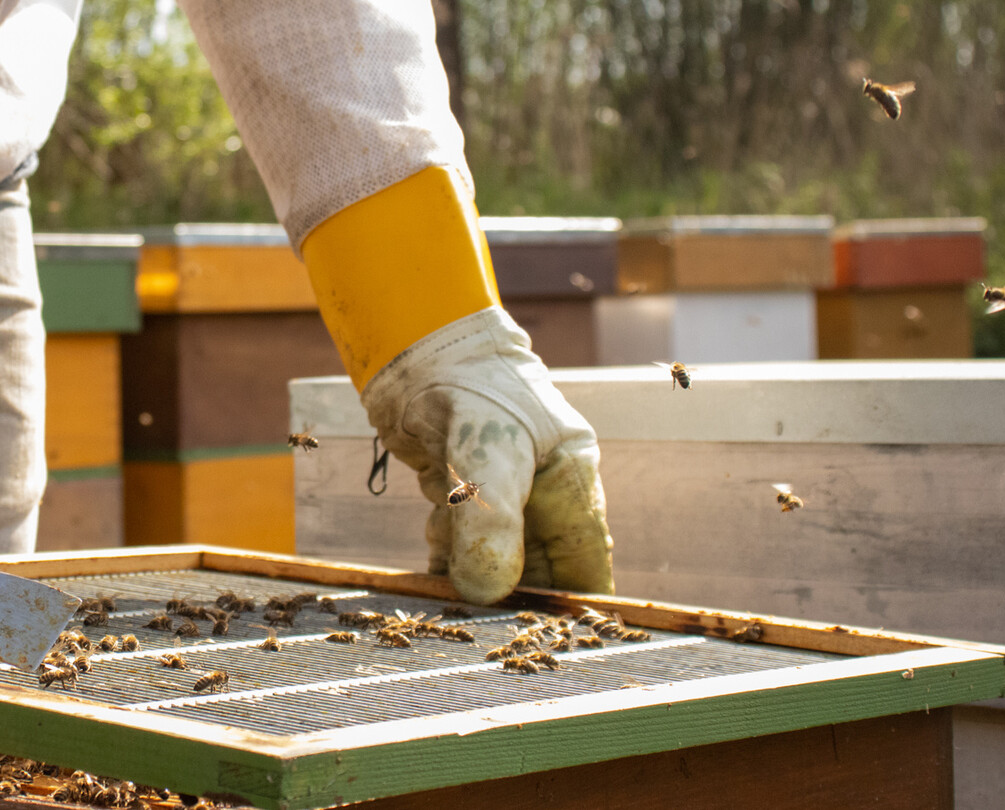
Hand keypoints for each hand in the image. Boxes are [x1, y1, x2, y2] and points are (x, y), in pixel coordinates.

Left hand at [361, 307, 612, 604]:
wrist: (418, 357)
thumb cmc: (469, 392)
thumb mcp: (485, 456)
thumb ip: (491, 521)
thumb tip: (488, 593)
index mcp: (573, 487)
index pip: (586, 574)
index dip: (567, 612)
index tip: (535, 639)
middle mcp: (544, 501)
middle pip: (536, 578)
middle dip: (503, 594)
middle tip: (471, 606)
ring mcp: (504, 502)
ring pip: (492, 566)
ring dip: (466, 570)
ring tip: (446, 545)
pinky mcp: (466, 503)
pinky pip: (461, 550)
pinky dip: (445, 555)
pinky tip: (433, 537)